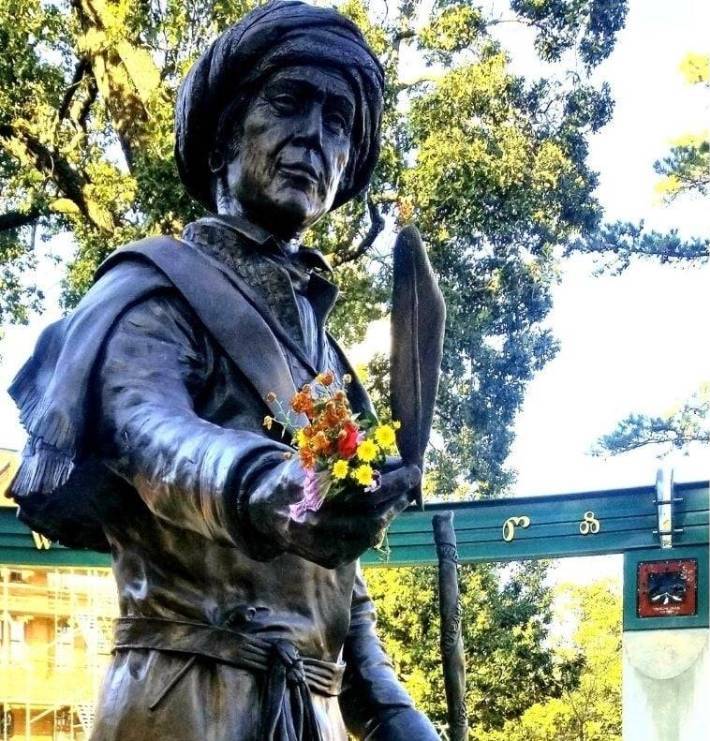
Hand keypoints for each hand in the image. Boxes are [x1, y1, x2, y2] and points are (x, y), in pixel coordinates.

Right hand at [248, 458, 419, 567]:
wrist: (266, 511)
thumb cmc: (298, 478)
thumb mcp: (318, 459)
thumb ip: (352, 459)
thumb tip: (395, 462)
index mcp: (314, 491)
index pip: (365, 487)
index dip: (393, 479)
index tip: (412, 466)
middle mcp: (317, 521)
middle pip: (371, 512)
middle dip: (398, 495)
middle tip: (412, 481)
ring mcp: (323, 545)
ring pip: (370, 533)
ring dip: (392, 513)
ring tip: (401, 497)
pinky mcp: (329, 559)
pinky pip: (363, 546)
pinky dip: (377, 529)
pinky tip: (383, 515)